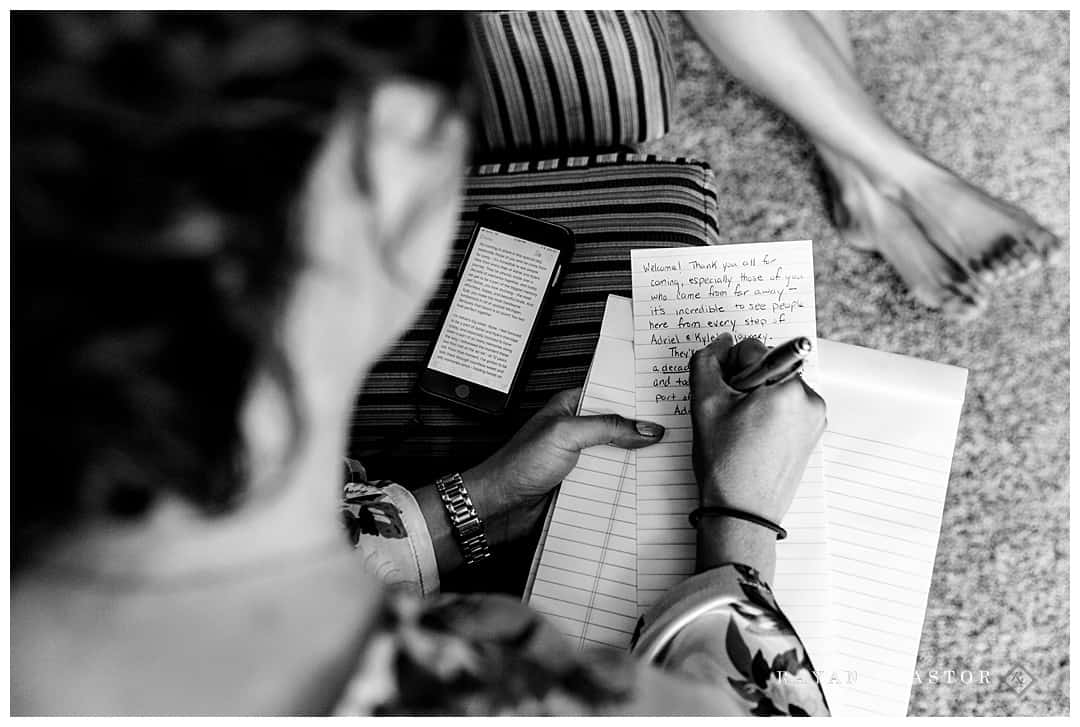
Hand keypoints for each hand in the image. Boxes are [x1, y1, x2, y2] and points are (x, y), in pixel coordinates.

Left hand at [463, 387, 664, 542]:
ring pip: (618, 456)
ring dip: (636, 461)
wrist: (498, 506)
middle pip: (621, 427)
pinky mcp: (581, 484)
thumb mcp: (566, 434)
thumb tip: (646, 428)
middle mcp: (577, 430)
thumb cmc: (517, 464)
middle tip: (676, 433)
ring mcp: (580, 458)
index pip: (613, 394)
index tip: (666, 399)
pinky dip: (625, 484)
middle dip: (644, 432)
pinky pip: (610, 481)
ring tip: (666, 461)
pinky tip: (642, 487)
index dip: (638, 396)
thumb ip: (608, 428)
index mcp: (571, 406)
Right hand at [690, 333, 825, 523]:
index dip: (728, 370)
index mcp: (788, 388)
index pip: (751, 349)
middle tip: (731, 417)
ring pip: (776, 388)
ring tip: (742, 432)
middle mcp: (810, 400)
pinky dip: (769, 416)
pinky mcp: (812, 435)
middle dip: (745, 384)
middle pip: (767, 368)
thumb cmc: (726, 465)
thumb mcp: (704, 403)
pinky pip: (787, 409)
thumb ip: (707, 361)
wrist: (742, 513)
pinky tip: (754, 440)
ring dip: (756, 400)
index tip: (723, 396)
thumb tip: (721, 343)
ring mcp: (815, 419)